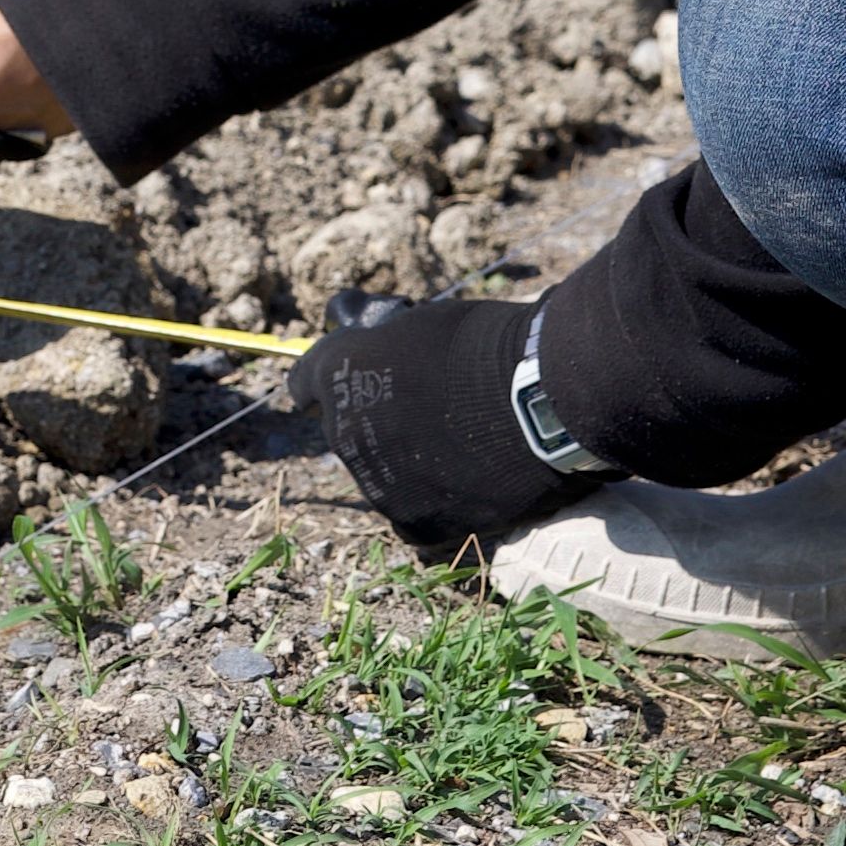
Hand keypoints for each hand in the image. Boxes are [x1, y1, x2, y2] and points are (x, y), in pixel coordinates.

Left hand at [287, 295, 618, 554]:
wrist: (541, 398)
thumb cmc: (489, 345)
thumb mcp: (422, 323)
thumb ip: (386, 345)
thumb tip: (376, 345)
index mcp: (340, 373)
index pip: (304, 381)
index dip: (321, 381)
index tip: (331, 386)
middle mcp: (343, 432)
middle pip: (345, 432)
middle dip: (375, 424)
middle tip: (426, 415)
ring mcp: (377, 484)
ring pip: (381, 477)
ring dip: (406, 465)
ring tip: (460, 449)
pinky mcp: (417, 522)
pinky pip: (414, 515)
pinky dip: (436, 502)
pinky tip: (467, 482)